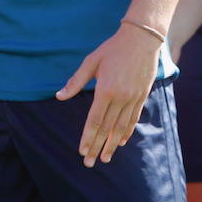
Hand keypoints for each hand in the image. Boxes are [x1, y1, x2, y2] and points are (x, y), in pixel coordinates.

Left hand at [56, 22, 160, 167]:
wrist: (141, 39)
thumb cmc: (113, 48)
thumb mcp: (91, 61)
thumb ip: (76, 81)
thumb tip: (59, 96)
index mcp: (105, 90)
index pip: (94, 121)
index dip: (88, 138)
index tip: (82, 151)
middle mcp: (120, 98)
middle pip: (106, 128)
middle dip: (97, 147)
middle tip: (89, 163)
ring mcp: (133, 98)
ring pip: (120, 127)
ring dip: (111, 145)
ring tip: (105, 158)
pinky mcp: (142, 96)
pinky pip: (133, 119)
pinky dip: (126, 132)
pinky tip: (120, 142)